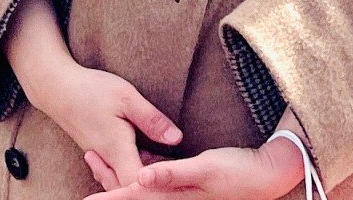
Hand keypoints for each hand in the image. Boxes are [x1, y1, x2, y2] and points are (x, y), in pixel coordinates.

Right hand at [1, 0, 180, 187]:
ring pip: (121, 178)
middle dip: (150, 181)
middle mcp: (106, 159)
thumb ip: (152, 120)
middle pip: (129, 185)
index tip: (173, 173)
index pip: (137, 182)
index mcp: (116, 149)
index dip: (156, 183)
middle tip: (171, 166)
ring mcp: (99, 157)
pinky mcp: (96, 152)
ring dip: (140, 174)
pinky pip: (114, 170)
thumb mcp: (127, 97)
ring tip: (160, 158)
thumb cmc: (91, 89)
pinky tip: (144, 153)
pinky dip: (130, 167)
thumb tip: (176, 139)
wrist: (56, 88)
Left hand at [90, 137, 305, 198]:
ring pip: (141, 185)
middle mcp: (173, 197)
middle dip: (108, 182)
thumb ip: (172, 173)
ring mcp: (180, 191)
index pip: (132, 197)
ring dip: (121, 174)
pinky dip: (142, 170)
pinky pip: (156, 178)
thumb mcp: (205, 169)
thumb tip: (140, 178)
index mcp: (173, 196)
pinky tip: (137, 157)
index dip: (108, 198)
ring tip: (98, 159)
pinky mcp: (187, 181)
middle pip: (132, 192)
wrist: (265, 175)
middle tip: (87, 160)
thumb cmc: (237, 172)